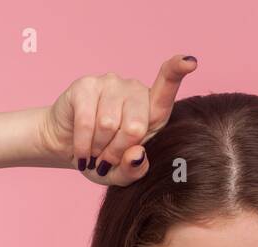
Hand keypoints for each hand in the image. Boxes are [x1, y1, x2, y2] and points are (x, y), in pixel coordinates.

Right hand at [38, 54, 198, 185]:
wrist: (66, 147)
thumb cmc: (100, 159)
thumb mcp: (121, 174)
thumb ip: (134, 171)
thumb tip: (137, 154)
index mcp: (152, 110)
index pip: (167, 86)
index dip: (178, 70)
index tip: (190, 61)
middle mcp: (134, 90)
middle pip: (135, 126)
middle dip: (117, 152)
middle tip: (106, 160)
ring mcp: (110, 83)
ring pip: (108, 125)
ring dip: (98, 148)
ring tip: (94, 153)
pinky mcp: (85, 85)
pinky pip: (86, 122)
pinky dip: (83, 145)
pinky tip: (81, 153)